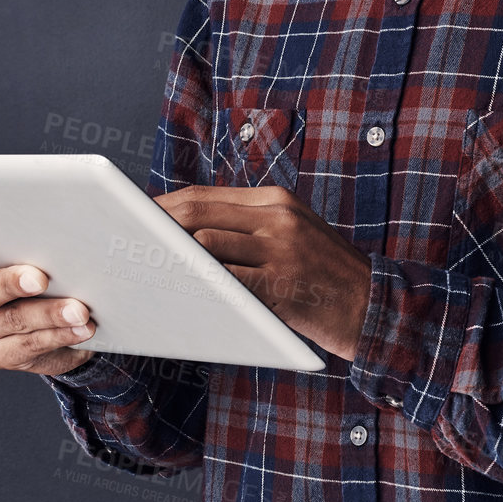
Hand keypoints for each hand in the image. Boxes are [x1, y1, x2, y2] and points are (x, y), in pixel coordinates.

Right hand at [0, 234, 97, 375]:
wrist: (58, 320)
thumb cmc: (44, 273)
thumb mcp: (33, 254)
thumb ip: (33, 244)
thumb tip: (63, 232)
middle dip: (10, 283)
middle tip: (39, 279)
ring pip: (11, 320)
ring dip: (49, 314)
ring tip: (78, 310)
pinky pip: (29, 345)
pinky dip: (59, 335)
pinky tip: (80, 328)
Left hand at [153, 185, 370, 359]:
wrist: (376, 305)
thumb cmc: (326, 275)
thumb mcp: (294, 233)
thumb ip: (248, 227)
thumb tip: (187, 234)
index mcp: (275, 200)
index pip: (204, 196)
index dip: (164, 207)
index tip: (135, 219)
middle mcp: (277, 216)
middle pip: (198, 213)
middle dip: (156, 227)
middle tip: (126, 242)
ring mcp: (281, 249)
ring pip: (206, 244)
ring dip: (170, 257)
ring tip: (144, 269)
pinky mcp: (282, 284)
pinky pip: (226, 281)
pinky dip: (197, 284)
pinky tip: (178, 292)